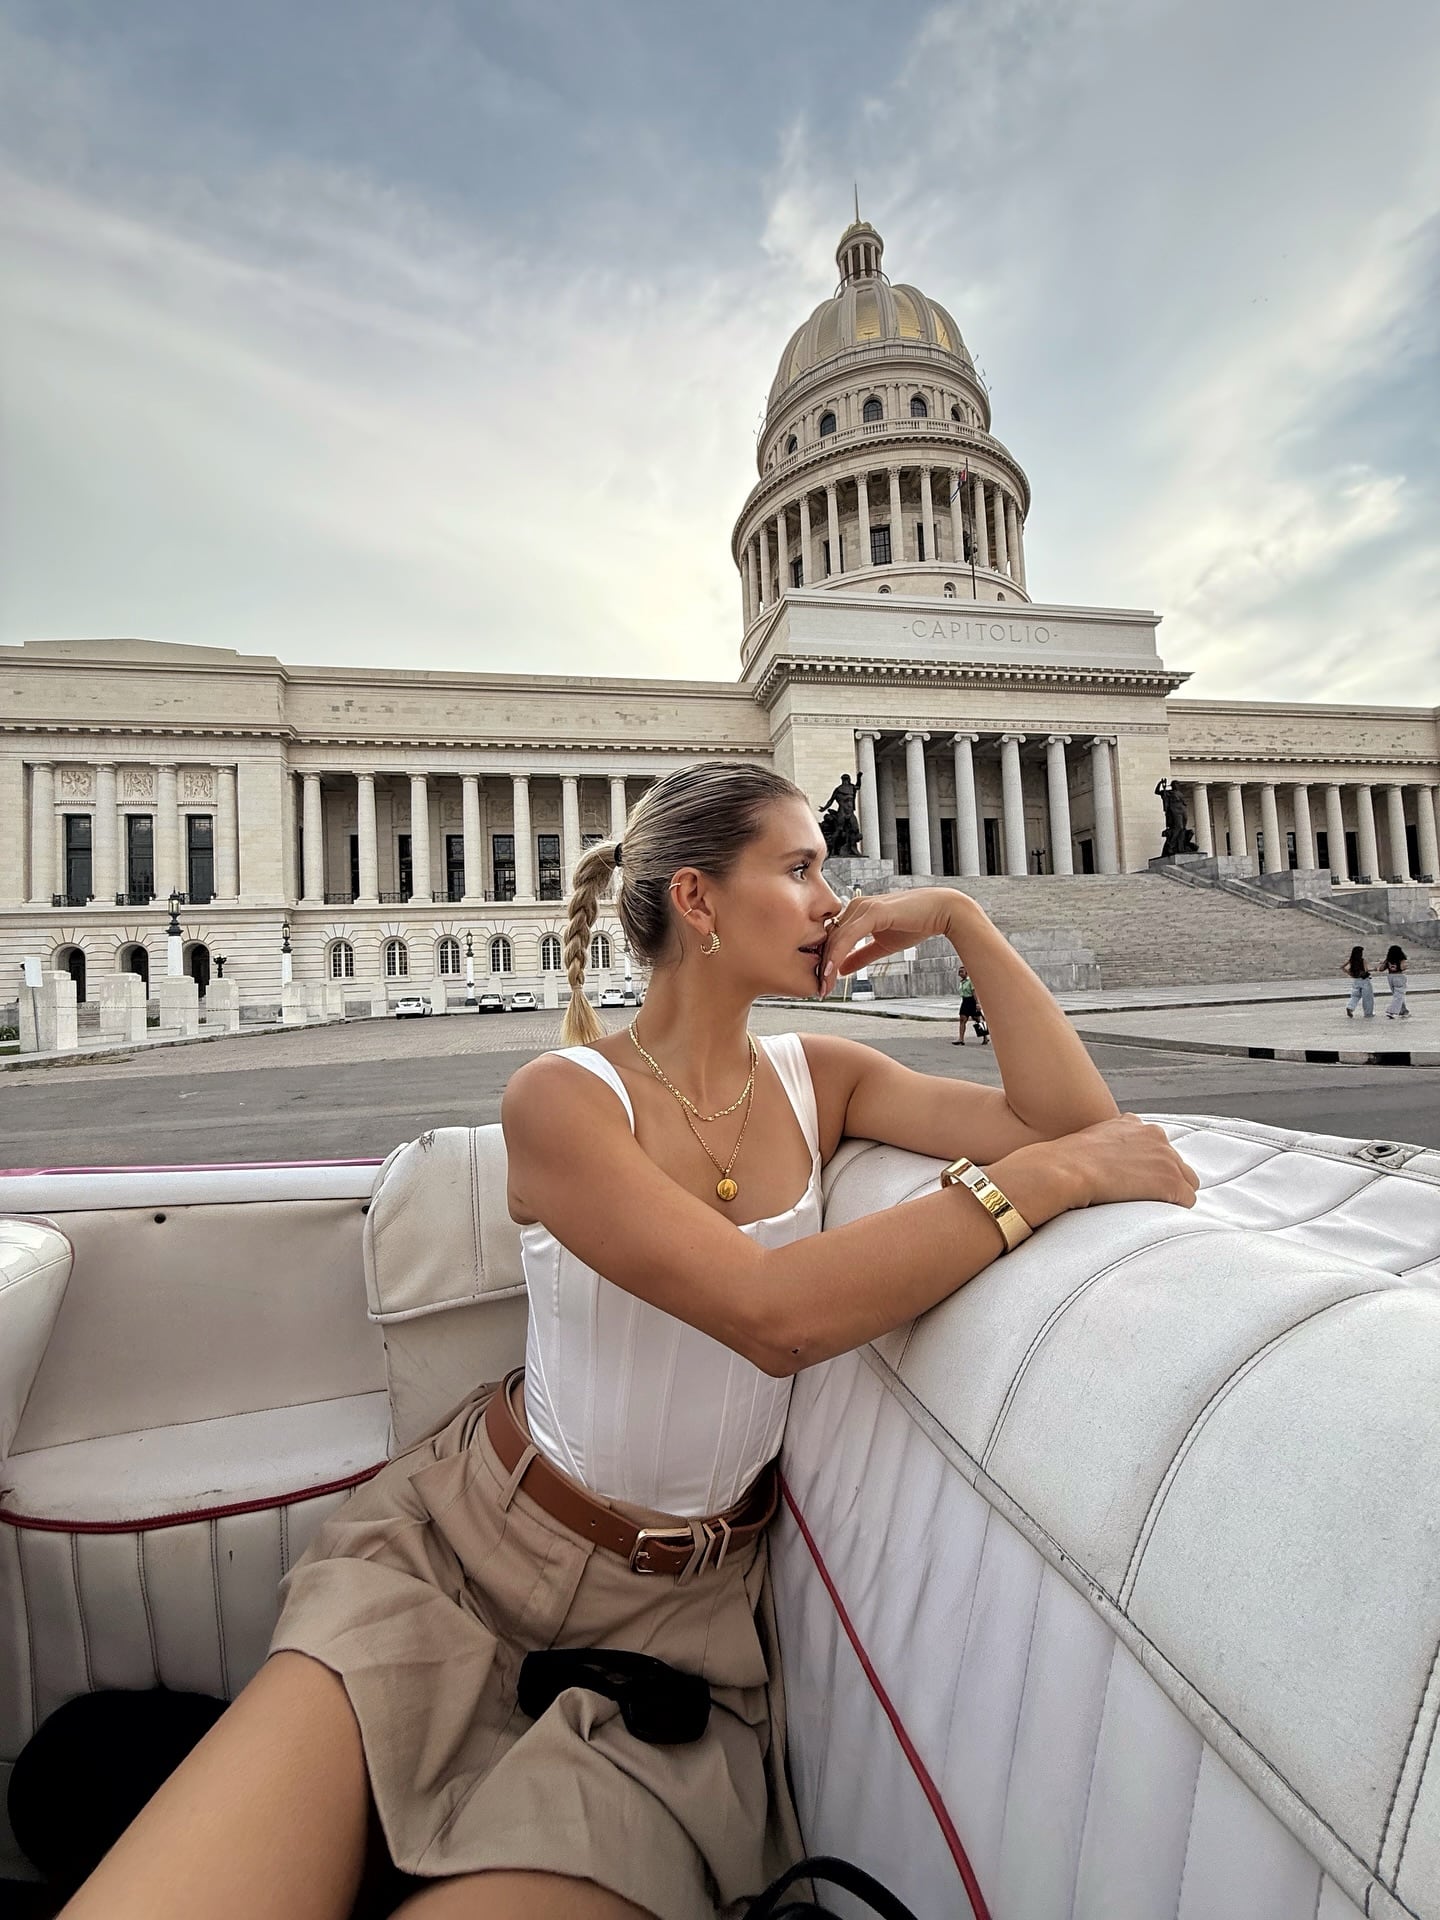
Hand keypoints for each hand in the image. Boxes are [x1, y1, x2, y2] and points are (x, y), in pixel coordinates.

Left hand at [819, 888, 970, 990]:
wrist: (941, 912)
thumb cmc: (914, 924)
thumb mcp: (882, 946)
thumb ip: (860, 956)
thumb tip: (841, 969)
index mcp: (856, 913)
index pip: (833, 939)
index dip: (826, 962)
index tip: (823, 984)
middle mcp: (855, 907)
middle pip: (829, 939)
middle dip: (822, 966)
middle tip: (819, 990)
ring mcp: (863, 907)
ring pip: (836, 939)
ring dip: (827, 964)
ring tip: (824, 986)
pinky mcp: (873, 912)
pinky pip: (849, 936)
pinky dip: (838, 954)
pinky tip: (832, 971)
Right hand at [1054, 1113, 1200, 1209]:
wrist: (1066, 1170)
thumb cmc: (1067, 1163)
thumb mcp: (1088, 1142)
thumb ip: (1106, 1145)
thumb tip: (1102, 1162)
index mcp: (1133, 1124)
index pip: (1156, 1147)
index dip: (1148, 1167)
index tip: (1136, 1180)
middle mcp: (1154, 1135)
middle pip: (1175, 1163)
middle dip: (1163, 1179)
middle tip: (1141, 1197)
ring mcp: (1165, 1158)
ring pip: (1186, 1181)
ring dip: (1171, 1194)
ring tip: (1149, 1207)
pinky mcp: (1171, 1181)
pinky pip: (1187, 1200)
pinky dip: (1175, 1209)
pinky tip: (1155, 1214)